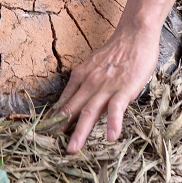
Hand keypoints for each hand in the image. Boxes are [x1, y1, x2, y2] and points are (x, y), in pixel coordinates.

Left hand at [51, 24, 159, 152]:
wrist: (134, 33)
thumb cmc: (116, 51)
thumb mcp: (93, 65)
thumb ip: (85, 82)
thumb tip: (75, 99)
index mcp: (80, 76)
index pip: (64, 101)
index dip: (56, 119)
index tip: (48, 135)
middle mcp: (89, 82)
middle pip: (72, 110)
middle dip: (61, 130)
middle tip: (51, 148)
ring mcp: (106, 86)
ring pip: (89, 112)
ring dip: (80, 132)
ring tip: (73, 149)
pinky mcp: (123, 88)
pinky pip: (116, 108)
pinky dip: (113, 123)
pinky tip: (111, 137)